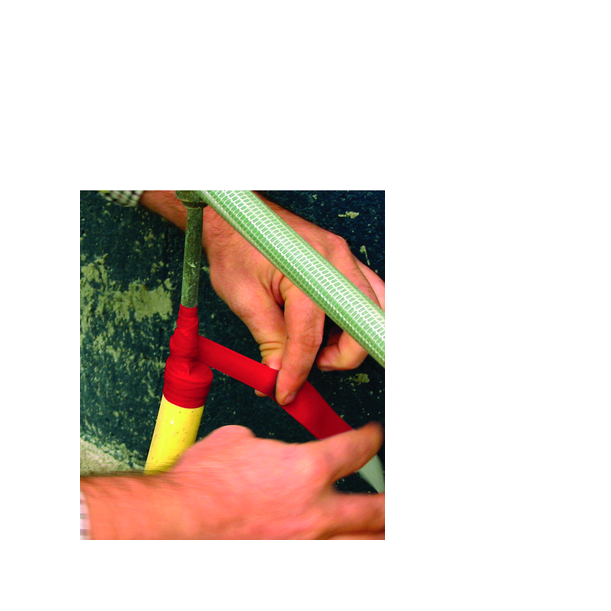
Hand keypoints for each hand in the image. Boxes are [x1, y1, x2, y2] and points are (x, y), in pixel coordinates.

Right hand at [81, 423, 383, 539]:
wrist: (177, 520)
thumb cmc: (201, 483)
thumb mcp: (236, 441)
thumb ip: (264, 447)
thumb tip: (263, 449)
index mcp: (308, 469)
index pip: (358, 450)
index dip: (371, 439)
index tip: (373, 437)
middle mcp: (316, 511)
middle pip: (379, 510)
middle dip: (392, 504)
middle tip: (396, 499)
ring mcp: (305, 543)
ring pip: (360, 544)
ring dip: (375, 536)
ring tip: (383, 532)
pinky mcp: (288, 561)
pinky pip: (327, 560)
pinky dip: (339, 552)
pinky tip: (343, 549)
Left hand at [200, 202, 383, 406]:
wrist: (237, 218)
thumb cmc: (237, 249)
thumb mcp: (244, 298)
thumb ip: (268, 338)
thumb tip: (279, 374)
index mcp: (306, 270)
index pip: (310, 335)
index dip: (299, 371)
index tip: (286, 392)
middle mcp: (336, 261)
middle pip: (359, 324)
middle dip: (339, 357)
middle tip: (309, 366)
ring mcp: (346, 259)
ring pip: (373, 310)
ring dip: (352, 338)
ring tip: (320, 349)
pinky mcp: (346, 262)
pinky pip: (369, 295)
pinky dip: (356, 319)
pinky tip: (331, 331)